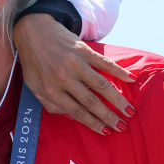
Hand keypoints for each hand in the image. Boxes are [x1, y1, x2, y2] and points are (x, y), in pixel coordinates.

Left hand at [13, 14, 134, 134]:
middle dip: (109, 117)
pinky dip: (119, 72)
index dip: (92, 123)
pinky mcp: (83, 50)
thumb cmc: (33, 62)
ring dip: (118, 100)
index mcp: (50, 89)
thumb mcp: (33, 85)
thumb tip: (68, 115)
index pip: (75, 111)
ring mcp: (75, 63)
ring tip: (130, 111)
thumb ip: (48, 102)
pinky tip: (130, 80)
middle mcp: (63, 78)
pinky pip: (105, 64)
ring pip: (102, 86)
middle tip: (123, 126)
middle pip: (91, 102)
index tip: (106, 131)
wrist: (32, 31)